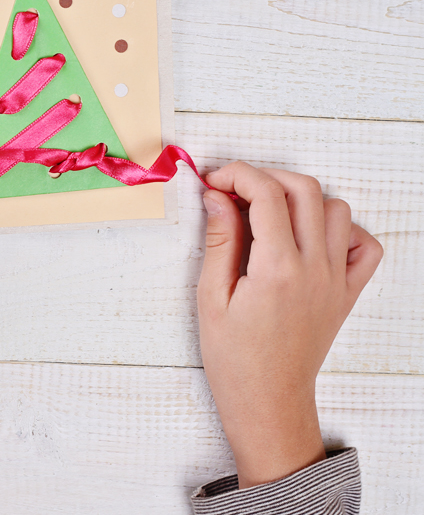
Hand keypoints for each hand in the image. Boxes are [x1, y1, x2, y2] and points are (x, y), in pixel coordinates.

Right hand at [198, 162, 382, 488]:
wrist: (268, 401)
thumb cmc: (234, 358)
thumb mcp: (211, 297)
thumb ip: (219, 241)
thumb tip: (216, 197)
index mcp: (277, 269)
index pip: (266, 193)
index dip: (236, 175)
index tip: (213, 181)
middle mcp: (314, 268)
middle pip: (304, 189)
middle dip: (265, 176)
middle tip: (234, 190)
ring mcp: (336, 279)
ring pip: (336, 209)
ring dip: (301, 197)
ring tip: (268, 212)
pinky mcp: (346, 292)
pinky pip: (363, 245)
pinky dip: (341, 228)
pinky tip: (309, 236)